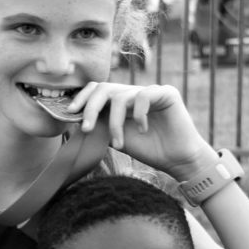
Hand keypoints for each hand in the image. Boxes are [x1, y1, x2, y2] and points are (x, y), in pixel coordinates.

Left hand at [69, 82, 216, 181]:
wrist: (178, 160)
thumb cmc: (150, 150)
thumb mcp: (117, 138)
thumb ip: (101, 126)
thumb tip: (77, 119)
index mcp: (122, 101)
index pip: (97, 89)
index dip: (82, 98)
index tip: (70, 113)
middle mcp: (134, 93)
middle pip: (104, 87)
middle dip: (91, 108)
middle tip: (87, 129)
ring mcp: (150, 91)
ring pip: (121, 96)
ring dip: (115, 123)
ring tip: (119, 143)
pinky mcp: (166, 93)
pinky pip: (144, 96)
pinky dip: (139, 115)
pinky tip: (144, 130)